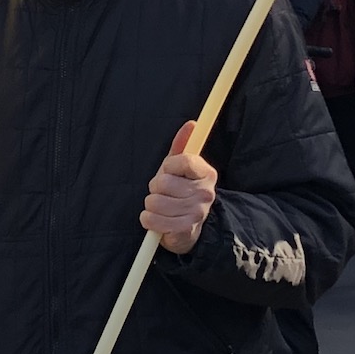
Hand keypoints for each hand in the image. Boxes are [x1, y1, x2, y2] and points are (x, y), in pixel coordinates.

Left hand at [141, 120, 218, 255]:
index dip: (167, 166)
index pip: (181, 161)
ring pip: (154, 201)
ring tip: (161, 207)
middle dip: (155, 188)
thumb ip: (182, 144)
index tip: (168, 172)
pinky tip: (157, 219)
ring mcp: (197, 212)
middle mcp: (205, 192)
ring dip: (150, 205)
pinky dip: (148, 219)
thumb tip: (191, 123)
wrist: (188, 228)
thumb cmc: (179, 192)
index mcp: (206, 173)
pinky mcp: (185, 230)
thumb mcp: (179, 168)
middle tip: (164, 193)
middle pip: (162, 182)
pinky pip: (152, 220)